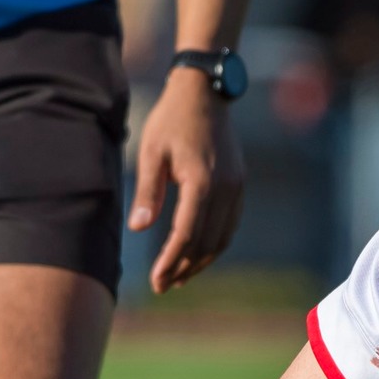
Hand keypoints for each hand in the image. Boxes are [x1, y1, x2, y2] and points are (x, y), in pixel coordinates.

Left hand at [129, 68, 244, 293]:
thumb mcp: (151, 152)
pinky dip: (214, 245)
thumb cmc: (172, 119)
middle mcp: (225, 188)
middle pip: (206, 242)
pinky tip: (197, 254)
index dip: (170, 261)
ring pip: (222, 238)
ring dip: (201, 261)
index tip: (156, 281)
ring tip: (179, 277)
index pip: (186, 234)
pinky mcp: (239, 185)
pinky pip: (229, 225)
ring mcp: (236, 187)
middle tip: (162, 286)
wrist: (205, 92)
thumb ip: (147, 192)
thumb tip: (139, 229)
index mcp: (202, 181)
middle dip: (184, 268)